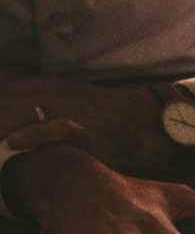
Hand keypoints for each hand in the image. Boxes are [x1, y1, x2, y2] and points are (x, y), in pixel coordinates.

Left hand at [0, 75, 175, 172]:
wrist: (141, 122)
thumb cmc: (100, 122)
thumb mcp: (60, 107)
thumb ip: (30, 114)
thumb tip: (8, 133)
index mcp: (36, 89)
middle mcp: (45, 95)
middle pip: (0, 103)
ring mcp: (64, 110)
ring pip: (17, 114)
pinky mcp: (83, 128)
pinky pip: (53, 130)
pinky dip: (30, 135)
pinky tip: (12, 144)